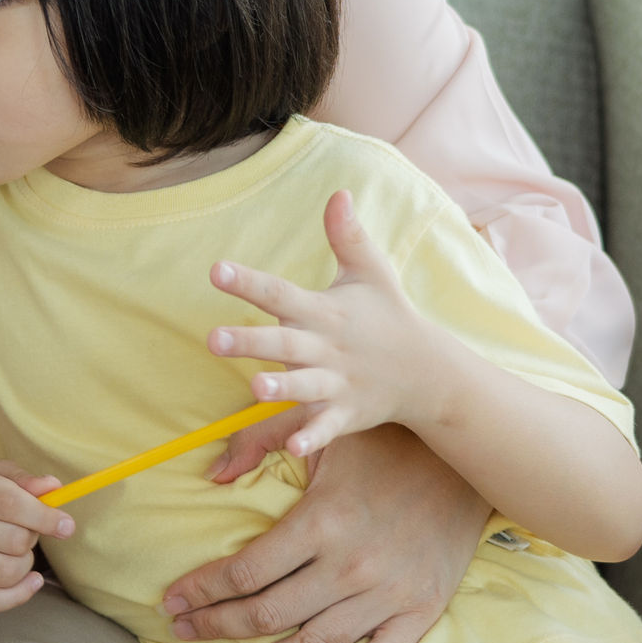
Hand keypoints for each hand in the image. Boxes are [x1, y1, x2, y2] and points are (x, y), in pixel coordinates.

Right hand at [0, 460, 72, 612]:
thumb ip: (25, 480)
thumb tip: (54, 487)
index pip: (11, 504)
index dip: (45, 517)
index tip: (67, 526)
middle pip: (15, 541)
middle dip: (32, 537)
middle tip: (24, 530)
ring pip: (8, 572)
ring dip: (25, 564)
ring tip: (16, 551)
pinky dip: (19, 594)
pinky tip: (30, 580)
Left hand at [159, 425, 489, 642]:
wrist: (468, 459)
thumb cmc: (385, 442)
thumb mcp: (320, 429)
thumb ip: (257, 441)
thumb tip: (211, 476)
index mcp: (321, 522)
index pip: (245, 572)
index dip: (201, 591)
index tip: (171, 602)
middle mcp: (350, 567)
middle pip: (268, 614)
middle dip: (217, 628)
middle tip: (183, 635)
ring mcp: (387, 594)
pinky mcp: (421, 610)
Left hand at [205, 192, 449, 460]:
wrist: (428, 371)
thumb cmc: (388, 315)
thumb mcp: (371, 273)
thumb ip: (348, 237)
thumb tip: (339, 192)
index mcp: (324, 311)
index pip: (280, 293)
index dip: (248, 282)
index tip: (215, 270)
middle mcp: (327, 347)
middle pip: (285, 343)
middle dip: (251, 341)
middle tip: (213, 338)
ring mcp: (338, 382)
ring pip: (304, 386)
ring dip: (282, 388)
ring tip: (254, 388)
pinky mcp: (346, 414)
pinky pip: (327, 427)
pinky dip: (312, 437)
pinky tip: (292, 449)